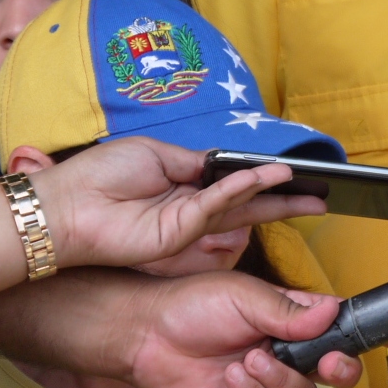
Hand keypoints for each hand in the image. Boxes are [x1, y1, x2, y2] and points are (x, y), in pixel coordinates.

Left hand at [32, 138, 325, 270]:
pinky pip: (218, 206)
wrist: (67, 205)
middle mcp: (190, 208)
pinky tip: (268, 177)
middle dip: (285, 201)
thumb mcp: (155, 153)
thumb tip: (228, 162)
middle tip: (321, 200)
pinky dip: (244, 189)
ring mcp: (187, 224)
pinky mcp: (179, 234)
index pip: (232, 182)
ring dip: (275, 196)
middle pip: (247, 203)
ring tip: (307, 190)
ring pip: (242, 208)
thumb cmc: (100, 175)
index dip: (262, 178)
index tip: (293, 173)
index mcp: (183, 184)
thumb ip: (197, 161)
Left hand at [108, 270, 356, 387]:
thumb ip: (290, 310)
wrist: (146, 333)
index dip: (373, 336)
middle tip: (326, 363)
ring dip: (279, 381)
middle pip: (335, 373)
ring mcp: (266, 385)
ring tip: (248, 360)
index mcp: (296, 322)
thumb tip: (331, 313)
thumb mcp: (245, 295)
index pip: (343, 330)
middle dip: (339, 370)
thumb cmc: (192, 304)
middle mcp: (287, 355)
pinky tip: (232, 376)